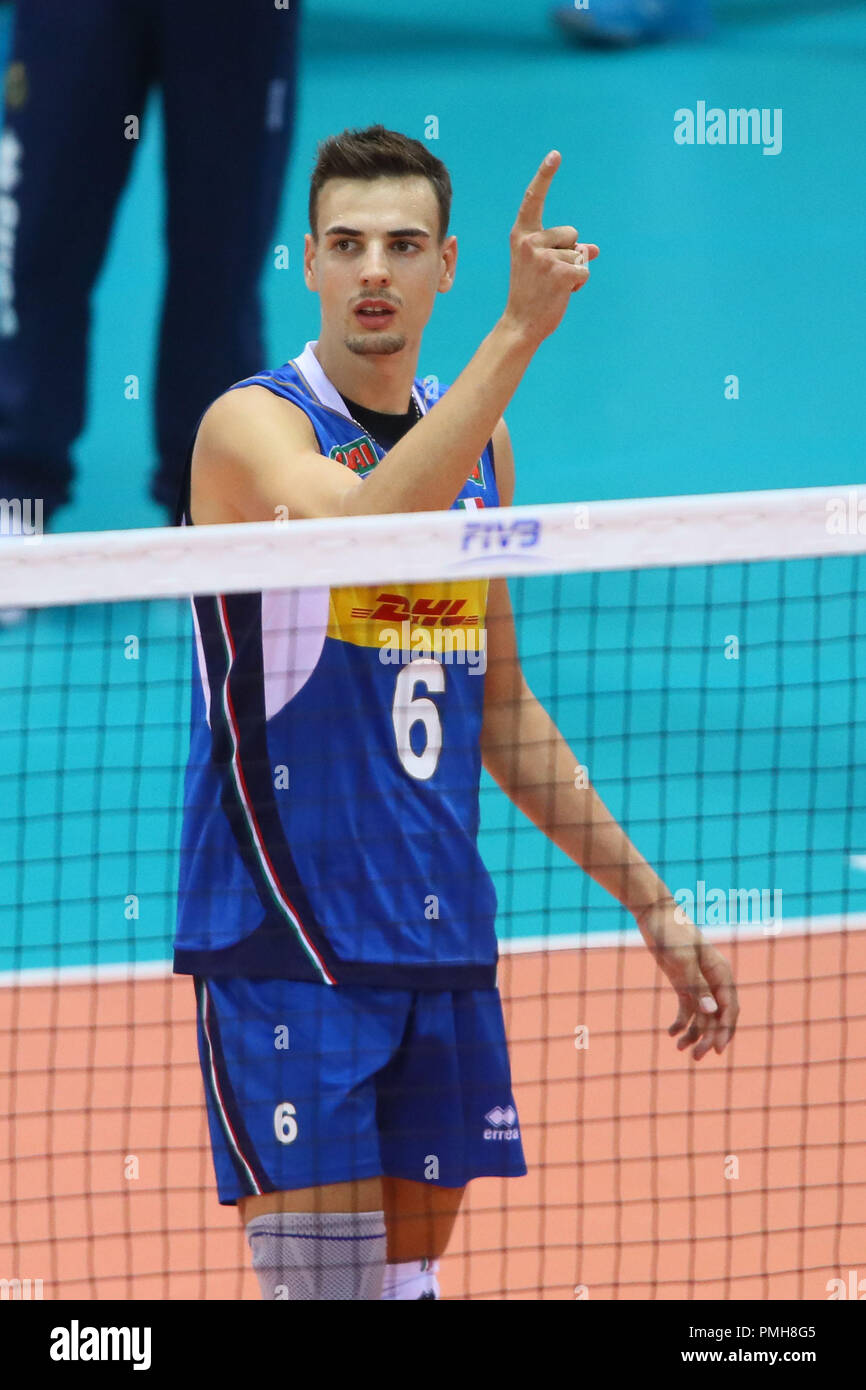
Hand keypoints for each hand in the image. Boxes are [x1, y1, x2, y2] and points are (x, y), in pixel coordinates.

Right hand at [503, 150, 598, 347]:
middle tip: (549, 276)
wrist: (520, 324)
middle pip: (571, 233)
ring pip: (580, 253)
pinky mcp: (561, 273)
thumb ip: (565, 252)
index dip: (545, 176)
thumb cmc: (532, 294)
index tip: (556, 155)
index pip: (534, 198)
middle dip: (570, 253)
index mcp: (522, 235)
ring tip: (554, 286)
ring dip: (575, 270)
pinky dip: (580, 283)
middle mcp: (531, 241)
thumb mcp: (544, 266)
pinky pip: (584, 269)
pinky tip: (563, 293)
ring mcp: (545, 257)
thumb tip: (593, 249)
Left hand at [636, 901, 738, 1060]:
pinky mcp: (683, 983)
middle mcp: (713, 980)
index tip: (717, 1048)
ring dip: (694, 1033)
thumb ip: (697, 986)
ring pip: (702, 1015)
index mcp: (721, 973)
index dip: (725, 1030)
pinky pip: (687, 1008)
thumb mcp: (683, 960)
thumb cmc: (672, 933)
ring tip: (680, 1049)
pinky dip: (681, 1021)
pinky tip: (671, 1033)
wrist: (655, 915)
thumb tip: (712, 1012)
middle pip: (717, 1015)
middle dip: (709, 1037)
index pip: (730, 1008)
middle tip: (697, 1057)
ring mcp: (698, 982)